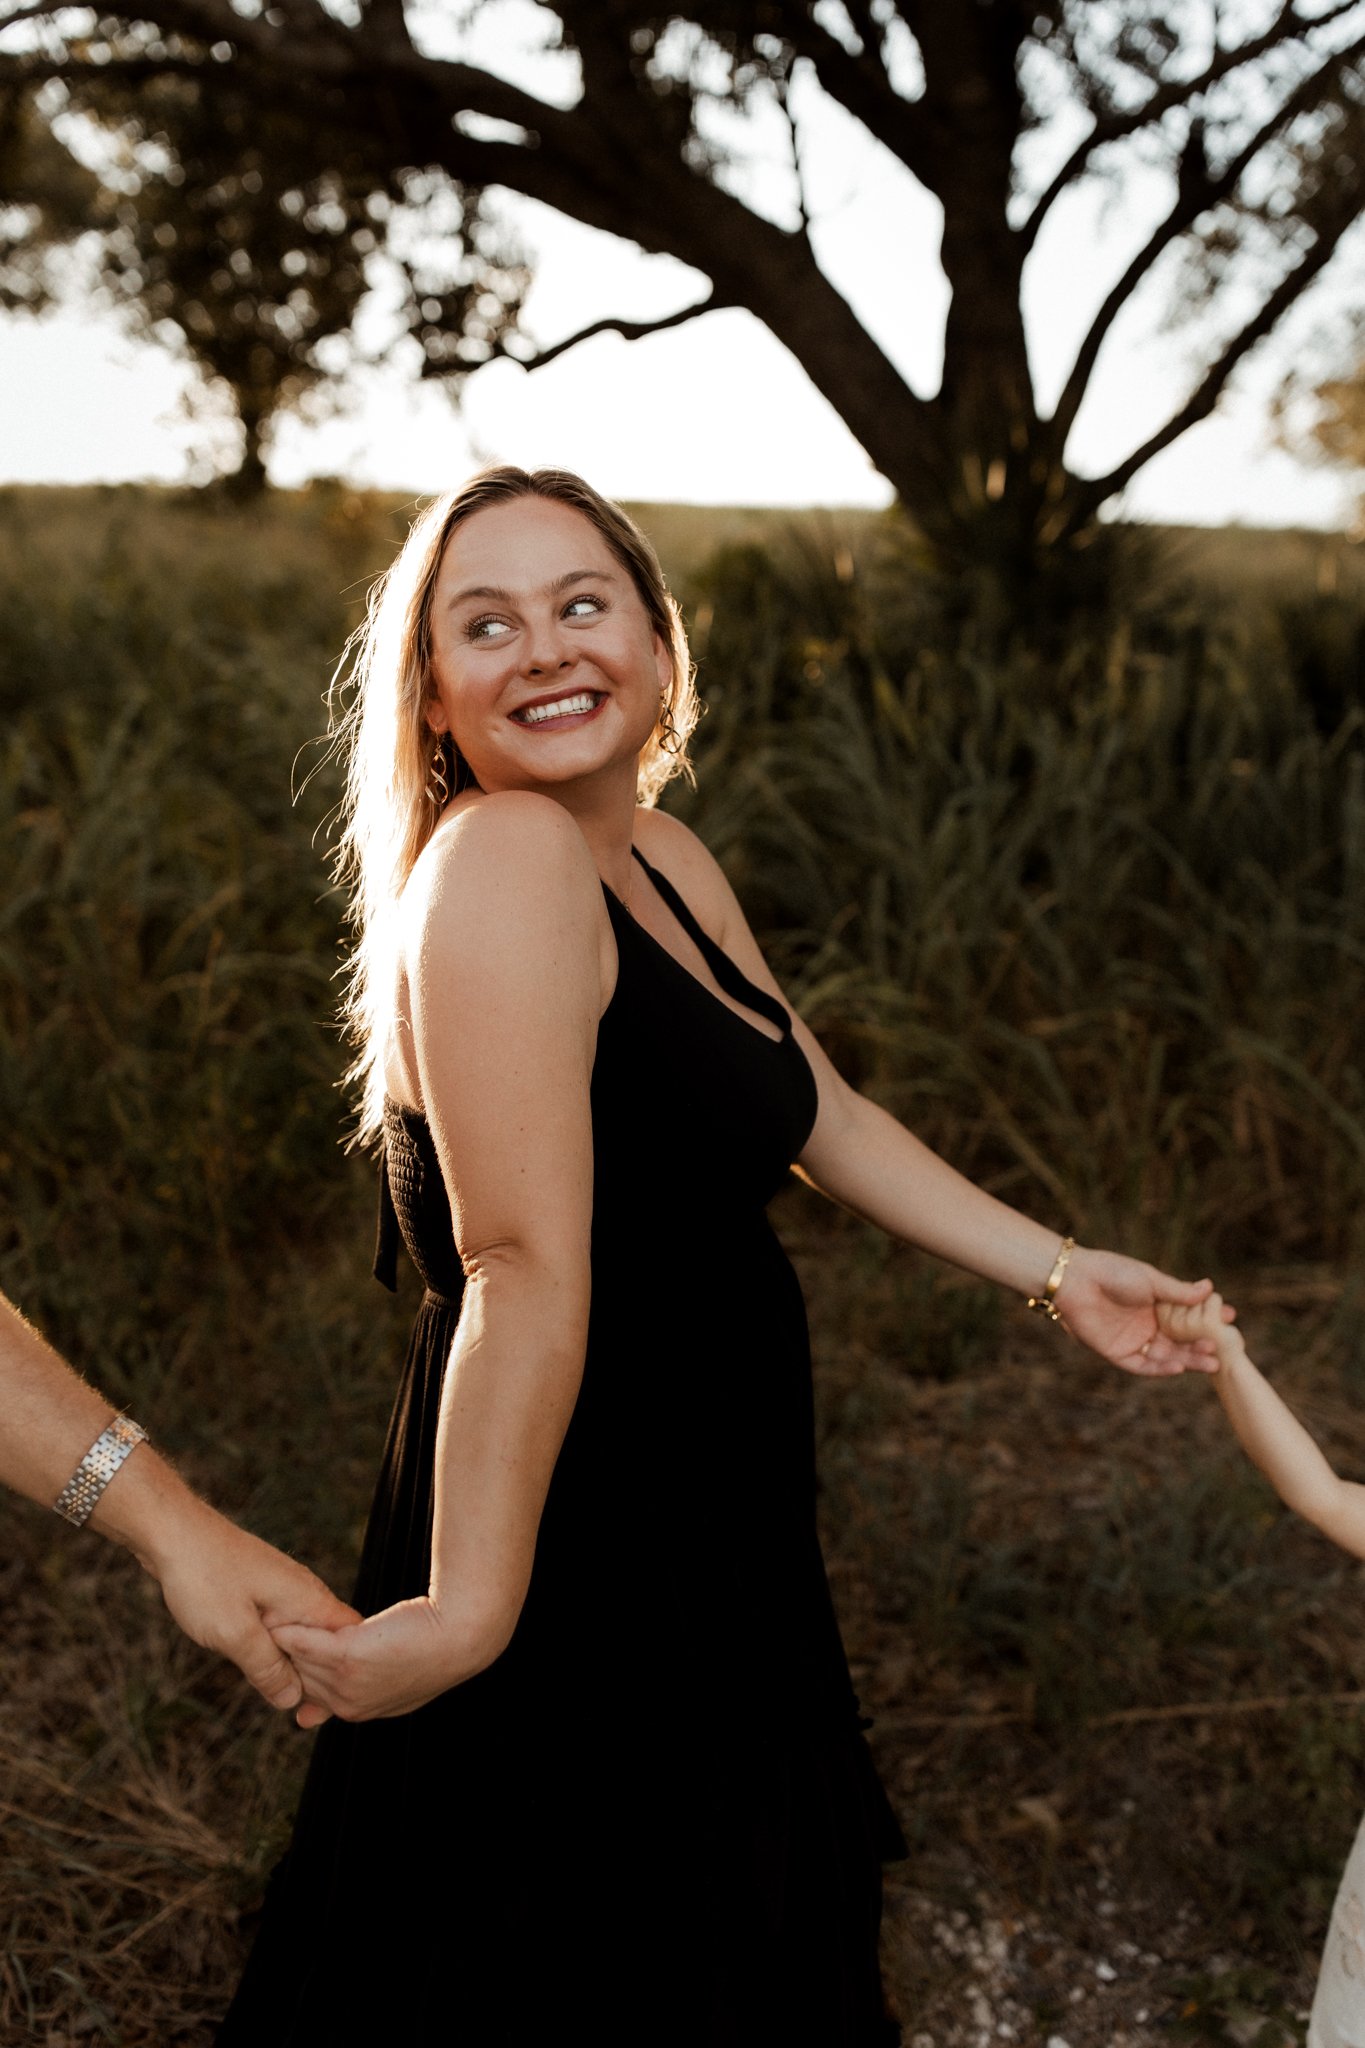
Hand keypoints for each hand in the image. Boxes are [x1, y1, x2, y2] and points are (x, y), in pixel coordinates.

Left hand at [152, 1503, 359, 1713]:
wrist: (172, 1532)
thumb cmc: (204, 1576)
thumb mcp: (236, 1633)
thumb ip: (268, 1668)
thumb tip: (292, 1699)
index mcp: (307, 1599)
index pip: (350, 1638)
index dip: (343, 1675)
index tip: (324, 1709)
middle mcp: (302, 1592)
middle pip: (326, 1642)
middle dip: (316, 1678)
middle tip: (300, 1717)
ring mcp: (280, 1589)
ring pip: (299, 1636)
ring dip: (291, 1665)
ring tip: (278, 1697)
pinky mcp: (259, 1590)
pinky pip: (277, 1627)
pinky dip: (272, 1649)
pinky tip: (256, 1666)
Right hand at [273, 1593, 494, 1728]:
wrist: (462, 1633)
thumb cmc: (429, 1644)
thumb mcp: (383, 1680)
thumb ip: (341, 1693)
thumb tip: (304, 1719)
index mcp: (354, 1711)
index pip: (305, 1692)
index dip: (291, 1668)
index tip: (272, 1651)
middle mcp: (346, 1706)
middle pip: (294, 1674)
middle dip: (278, 1651)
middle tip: (260, 1622)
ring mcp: (345, 1684)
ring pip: (294, 1656)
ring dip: (277, 1633)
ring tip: (263, 1609)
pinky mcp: (347, 1655)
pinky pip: (303, 1638)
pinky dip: (288, 1623)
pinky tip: (277, 1607)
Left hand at [1055, 1248, 1232, 1375]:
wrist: (1076, 1280)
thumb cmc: (1113, 1273)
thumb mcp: (1150, 1280)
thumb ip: (1178, 1291)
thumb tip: (1210, 1288)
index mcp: (1156, 1306)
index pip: (1188, 1319)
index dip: (1207, 1322)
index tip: (1230, 1320)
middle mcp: (1147, 1326)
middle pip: (1180, 1342)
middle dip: (1202, 1348)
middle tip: (1223, 1350)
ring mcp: (1134, 1341)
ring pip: (1165, 1356)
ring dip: (1187, 1361)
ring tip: (1211, 1362)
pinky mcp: (1118, 1354)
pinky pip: (1143, 1366)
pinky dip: (1161, 1368)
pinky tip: (1179, 1367)